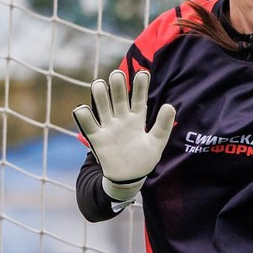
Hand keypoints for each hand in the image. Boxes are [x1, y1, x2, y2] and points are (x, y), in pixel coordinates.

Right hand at [72, 70, 175, 201]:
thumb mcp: (157, 143)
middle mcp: (122, 119)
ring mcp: (109, 127)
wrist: (129, 178)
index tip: (143, 74)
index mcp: (137, 118)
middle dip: (118, 86)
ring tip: (99, 84)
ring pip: (103, 107)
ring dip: (100, 96)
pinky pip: (89, 126)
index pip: (139, 99)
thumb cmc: (144, 159)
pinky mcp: (97, 138)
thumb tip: (170, 106)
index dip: (140, 86)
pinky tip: (82, 108)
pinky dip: (84, 117)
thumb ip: (163, 126)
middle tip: (117, 74)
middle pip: (119, 99)